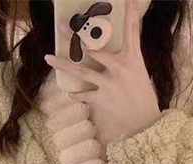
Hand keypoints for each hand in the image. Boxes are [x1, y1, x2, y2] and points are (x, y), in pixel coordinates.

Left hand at [44, 0, 160, 143]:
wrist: (144, 122)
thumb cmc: (142, 95)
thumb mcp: (139, 71)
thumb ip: (127, 57)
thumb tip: (114, 48)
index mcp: (132, 57)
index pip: (131, 30)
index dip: (130, 12)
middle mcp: (119, 67)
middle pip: (93, 47)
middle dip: (76, 36)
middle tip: (61, 26)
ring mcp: (108, 83)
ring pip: (81, 71)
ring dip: (63, 64)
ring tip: (48, 57)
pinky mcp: (101, 99)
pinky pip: (84, 95)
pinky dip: (76, 95)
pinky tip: (69, 93)